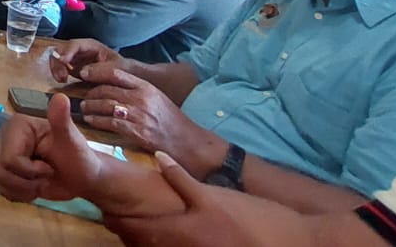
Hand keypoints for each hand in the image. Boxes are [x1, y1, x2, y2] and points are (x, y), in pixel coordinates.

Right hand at [0, 93, 105, 203]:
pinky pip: (2, 189)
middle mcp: (6, 137)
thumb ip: (62, 120)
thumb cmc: (79, 158)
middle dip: (27, 182)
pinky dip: (20, 194)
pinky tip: (35, 186)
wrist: (83, 178)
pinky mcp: (5, 170)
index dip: (30, 171)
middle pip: (0, 171)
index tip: (49, 167)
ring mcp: (3, 154)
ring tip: (41, 182)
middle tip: (47, 175)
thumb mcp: (72, 141)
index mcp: (18, 126)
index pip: (9, 159)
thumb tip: (60, 97)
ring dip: (24, 189)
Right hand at [50, 38, 121, 81]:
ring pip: (57, 57)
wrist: (123, 75)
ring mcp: (74, 58)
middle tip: (61, 76)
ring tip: (61, 79)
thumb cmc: (121, 69)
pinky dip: (57, 73)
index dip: (67, 52)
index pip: (74, 44)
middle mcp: (79, 50)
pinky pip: (59, 67)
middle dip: (58, 61)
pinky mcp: (71, 68)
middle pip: (61, 49)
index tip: (63, 61)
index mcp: (90, 46)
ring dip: (55, 68)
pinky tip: (63, 80)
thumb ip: (103, 69)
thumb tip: (82, 72)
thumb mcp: (116, 67)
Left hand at [77, 68, 225, 174]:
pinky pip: (110, 123)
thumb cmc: (170, 121)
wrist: (187, 142)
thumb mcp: (156, 98)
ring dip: (90, 106)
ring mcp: (139, 115)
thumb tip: (114, 84)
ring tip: (84, 108)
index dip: (96, 72)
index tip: (83, 73)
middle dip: (90, 92)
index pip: (116, 73)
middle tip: (82, 96)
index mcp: (146, 87)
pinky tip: (90, 121)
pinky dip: (97, 121)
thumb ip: (137, 90)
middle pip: (107, 90)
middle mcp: (141, 98)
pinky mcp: (136, 132)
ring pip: (106, 105)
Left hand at [105, 153, 297, 246]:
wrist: (289, 241)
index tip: (106, 211)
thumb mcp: (215, 195)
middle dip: (126, 232)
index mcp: (183, 230)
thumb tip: (157, 158)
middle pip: (144, 244)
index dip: (121, 221)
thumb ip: (182, 180)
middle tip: (110, 220)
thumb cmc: (253, 216)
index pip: (140, 228)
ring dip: (139, 241)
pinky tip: (156, 241)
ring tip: (126, 230)